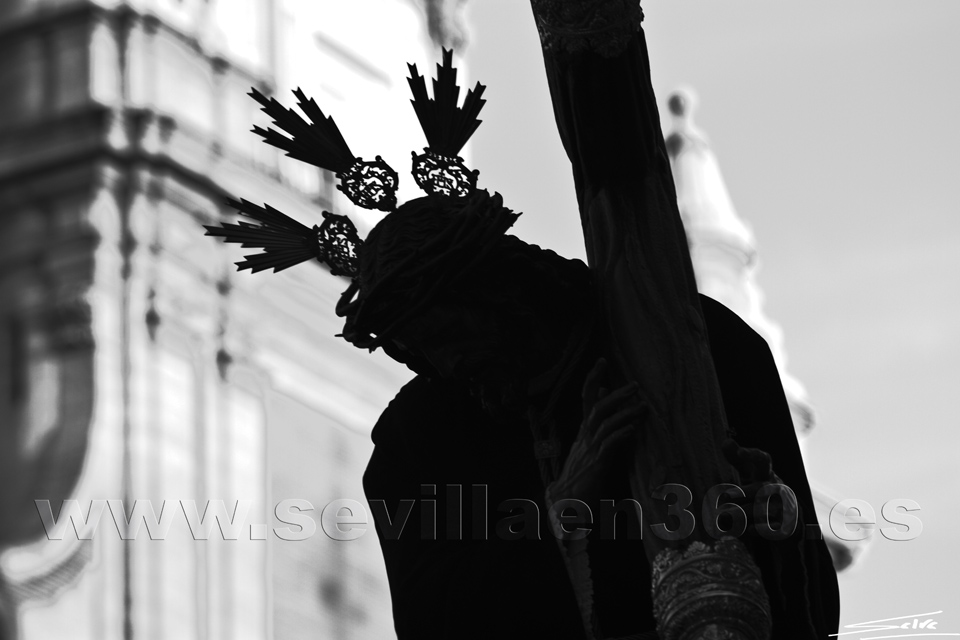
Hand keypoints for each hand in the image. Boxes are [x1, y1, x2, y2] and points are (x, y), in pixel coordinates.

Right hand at [547, 359, 644, 505]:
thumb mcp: (587, 443)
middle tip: (634, 385)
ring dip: (625, 414)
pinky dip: (620, 435)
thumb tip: (601, 395)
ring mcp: (589, 450)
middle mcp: (584, 437)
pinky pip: (608, 445)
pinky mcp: (596, 465)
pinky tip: (633, 430)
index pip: (586, 398)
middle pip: (597, 408)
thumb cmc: (580, 472)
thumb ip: (595, 421)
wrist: (564, 500)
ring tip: (643, 407)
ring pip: (604, 424)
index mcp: (583, 431)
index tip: (602, 361)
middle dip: (616, 395)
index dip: (592, 378)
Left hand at [721, 439, 798, 534]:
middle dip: (743, 492)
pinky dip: (757, 529)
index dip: (752, 455)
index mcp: (767, 473)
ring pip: (761, 510)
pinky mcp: (784, 525)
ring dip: (742, 513)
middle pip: (761, 488)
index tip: (740, 453)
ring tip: (723, 517)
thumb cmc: (762, 491)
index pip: (762, 460)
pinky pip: (769, 527)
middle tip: (724, 497)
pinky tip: (746, 530)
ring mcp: (782, 507)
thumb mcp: (751, 473)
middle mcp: (777, 488)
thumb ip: (737, 458)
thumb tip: (726, 440)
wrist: (788, 520)